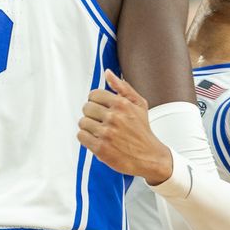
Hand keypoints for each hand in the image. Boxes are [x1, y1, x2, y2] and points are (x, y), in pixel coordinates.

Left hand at [77, 69, 172, 184]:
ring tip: (101, 131)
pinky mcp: (100, 148)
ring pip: (82, 122)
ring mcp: (106, 133)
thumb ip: (123, 87)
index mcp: (122, 104)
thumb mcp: (139, 104)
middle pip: (86, 108)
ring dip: (89, 127)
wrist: (149, 156)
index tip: (102, 108)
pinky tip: (97, 139)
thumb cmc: (142, 130)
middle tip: (103, 121)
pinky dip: (86, 138)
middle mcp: (114, 118)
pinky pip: (81, 136)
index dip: (96, 101)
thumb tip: (108, 73)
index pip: (93, 95)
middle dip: (92, 114)